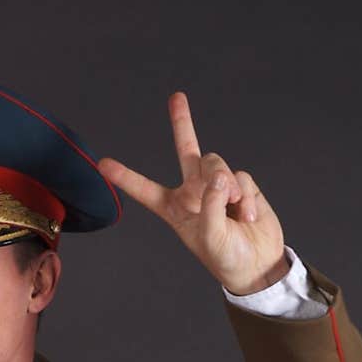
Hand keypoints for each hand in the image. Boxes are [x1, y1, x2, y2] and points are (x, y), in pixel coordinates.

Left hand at [98, 92, 288, 294]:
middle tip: (176, 97)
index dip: (126, 177)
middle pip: (187, 149)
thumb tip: (218, 176)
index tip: (103, 164)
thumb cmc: (226, 257)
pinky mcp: (240, 184)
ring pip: (216, 163)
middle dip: (182, 122)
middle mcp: (194, 192)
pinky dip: (245, 196)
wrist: (257, 263)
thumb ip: (211, 205)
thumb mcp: (211, 238)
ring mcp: (217, 185)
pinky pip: (240, 177)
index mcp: (175, 209)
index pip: (146, 190)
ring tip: (234, 208)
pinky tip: (248, 216)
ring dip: (226, 184)